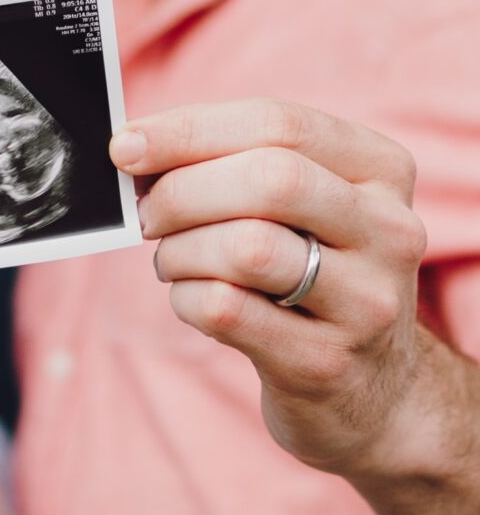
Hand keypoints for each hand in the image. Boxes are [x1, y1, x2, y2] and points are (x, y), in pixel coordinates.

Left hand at [109, 98, 428, 474]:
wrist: (370, 390)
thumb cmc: (308, 273)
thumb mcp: (299, 210)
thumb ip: (232, 164)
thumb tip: (135, 147)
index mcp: (381, 170)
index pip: (278, 123)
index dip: (188, 130)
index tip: (125, 146)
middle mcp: (389, 230)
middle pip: (269, 180)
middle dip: (181, 192)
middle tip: (145, 215)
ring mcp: (366, 302)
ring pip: (245, 247)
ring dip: (180, 250)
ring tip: (173, 261)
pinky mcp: (324, 362)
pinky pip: (226, 310)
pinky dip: (185, 298)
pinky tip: (190, 299)